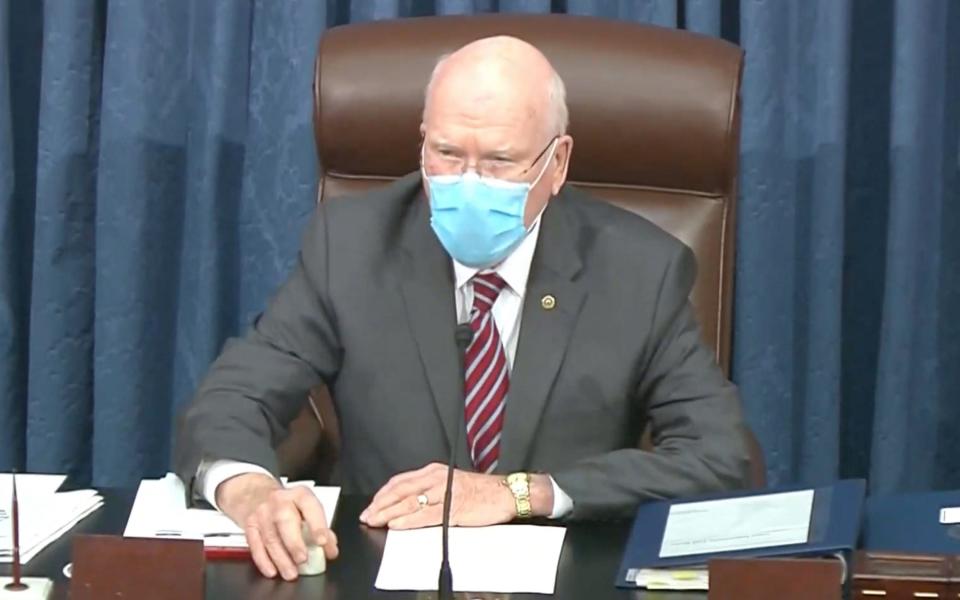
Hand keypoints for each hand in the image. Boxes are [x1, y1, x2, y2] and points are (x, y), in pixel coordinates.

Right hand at [216, 472, 338, 579]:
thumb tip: (330, 549)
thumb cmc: (288, 505)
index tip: (323, 542)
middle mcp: (280, 501)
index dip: (317, 525)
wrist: (257, 494)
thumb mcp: (307, 508)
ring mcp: (262, 513)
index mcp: (300, 495)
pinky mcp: (250, 525)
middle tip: (303, 559)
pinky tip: (272, 571)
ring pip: (270, 537)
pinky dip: (264, 560)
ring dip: (281, 558)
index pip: (310, 507)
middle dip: (294, 543)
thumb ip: (320, 527)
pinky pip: (255, 545)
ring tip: (291, 573)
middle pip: (285, 521)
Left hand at [358, 462, 521, 529]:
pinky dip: (408, 520)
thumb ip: (429, 489)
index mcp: (434, 471)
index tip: (372, 504)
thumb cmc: (480, 490)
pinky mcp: (452, 508)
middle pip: (401, 491)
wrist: (505, 493)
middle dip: (380, 504)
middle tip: (366, 515)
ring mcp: (444, 492)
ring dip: (388, 513)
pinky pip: (425, 515)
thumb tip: (406, 502)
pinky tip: (396, 525)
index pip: (401, 481)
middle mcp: (436, 478)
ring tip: (375, 520)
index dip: (383, 493)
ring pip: (409, 502)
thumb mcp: (450, 482)